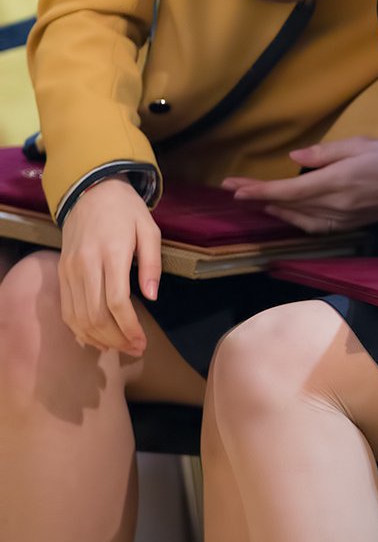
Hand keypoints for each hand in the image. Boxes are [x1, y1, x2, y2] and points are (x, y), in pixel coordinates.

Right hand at [59, 179, 159, 355]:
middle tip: (135, 349)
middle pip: (95, 314)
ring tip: (119, 347)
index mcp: (112, 253)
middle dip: (116, 338)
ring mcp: (69, 270)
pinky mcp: (61, 272)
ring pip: (77, 316)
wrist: (91, 192)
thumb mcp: (150, 229)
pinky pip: (66, 309)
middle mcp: (85, 265)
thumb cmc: (126, 211)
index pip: (117, 301)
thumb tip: (152, 296)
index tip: (142, 342)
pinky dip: (79, 328)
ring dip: (98, 338)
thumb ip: (152, 263)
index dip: (130, 327)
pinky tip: (96, 337)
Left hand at [222, 138, 377, 233]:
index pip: (290, 189)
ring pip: (298, 218)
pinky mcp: (348, 225)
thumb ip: (326, 152)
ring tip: (254, 198)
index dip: (260, 189)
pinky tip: (285, 211)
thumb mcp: (361, 144)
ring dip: (274, 209)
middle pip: (289, 204)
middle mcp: (337, 205)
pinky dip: (294, 219)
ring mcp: (342, 219)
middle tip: (235, 188)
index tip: (236, 187)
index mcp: (339, 181)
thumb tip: (295, 157)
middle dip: (259, 197)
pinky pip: (312, 226)